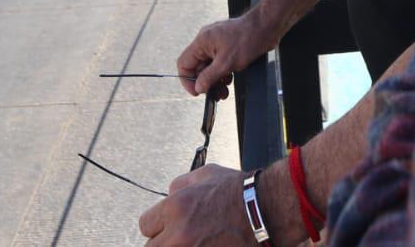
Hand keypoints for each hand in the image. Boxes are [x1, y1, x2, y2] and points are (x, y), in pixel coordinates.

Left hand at [138, 164, 254, 245]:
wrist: (269, 210)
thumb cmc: (242, 192)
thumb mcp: (207, 174)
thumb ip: (180, 184)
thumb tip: (168, 194)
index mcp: (176, 207)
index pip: (145, 226)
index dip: (158, 226)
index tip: (166, 228)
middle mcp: (180, 234)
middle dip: (166, 242)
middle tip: (183, 237)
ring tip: (195, 241)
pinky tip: (208, 244)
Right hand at [176, 13, 272, 97]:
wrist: (267, 27)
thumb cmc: (248, 39)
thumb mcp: (227, 63)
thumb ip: (209, 76)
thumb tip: (198, 87)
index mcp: (202, 41)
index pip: (184, 63)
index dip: (188, 80)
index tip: (197, 92)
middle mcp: (206, 41)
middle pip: (198, 67)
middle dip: (206, 82)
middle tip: (216, 95)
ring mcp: (217, 43)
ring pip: (209, 66)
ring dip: (215, 80)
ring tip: (224, 91)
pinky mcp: (227, 46)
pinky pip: (218, 62)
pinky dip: (222, 73)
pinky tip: (230, 79)